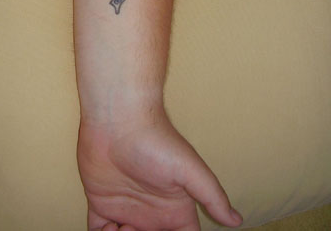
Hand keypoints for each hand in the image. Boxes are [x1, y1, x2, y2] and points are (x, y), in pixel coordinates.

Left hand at [77, 110, 242, 230]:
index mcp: (175, 209)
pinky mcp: (102, 204)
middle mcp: (151, 213)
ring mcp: (126, 209)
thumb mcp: (190, 170)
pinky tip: (110, 226)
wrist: (119, 120)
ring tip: (124, 228)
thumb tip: (238, 220)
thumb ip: (212, 196)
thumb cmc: (157, 140)